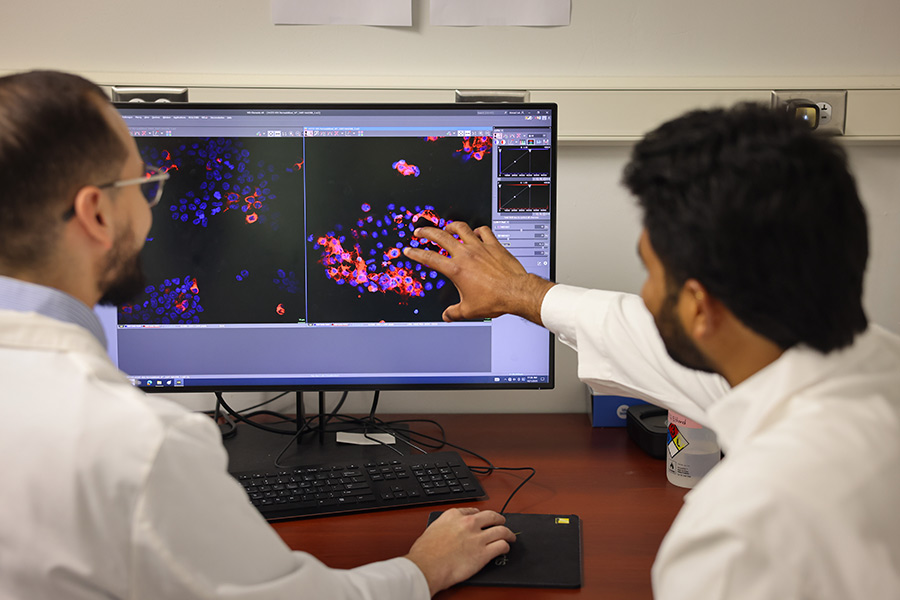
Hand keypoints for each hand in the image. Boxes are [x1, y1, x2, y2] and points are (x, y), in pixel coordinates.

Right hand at [403, 221, 554, 324]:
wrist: (516, 292)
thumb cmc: (494, 300)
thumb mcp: (469, 311)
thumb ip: (454, 312)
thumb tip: (447, 316)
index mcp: (456, 270)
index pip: (429, 258)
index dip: (415, 253)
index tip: (409, 250)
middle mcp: (466, 254)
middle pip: (440, 236)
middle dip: (426, 232)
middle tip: (419, 231)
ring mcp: (480, 247)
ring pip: (461, 228)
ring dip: (450, 226)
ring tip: (445, 227)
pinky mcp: (494, 245)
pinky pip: (483, 230)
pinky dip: (477, 229)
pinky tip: (475, 232)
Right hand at [405, 507, 515, 595]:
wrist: (426, 566)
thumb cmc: (425, 552)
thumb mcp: (432, 529)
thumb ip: (444, 527)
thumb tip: (448, 531)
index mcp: (454, 515)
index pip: (473, 511)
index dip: (481, 515)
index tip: (483, 518)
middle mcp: (468, 523)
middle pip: (492, 516)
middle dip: (499, 519)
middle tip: (502, 522)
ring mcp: (477, 537)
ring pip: (502, 530)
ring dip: (508, 533)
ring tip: (510, 536)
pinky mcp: (483, 553)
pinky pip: (501, 546)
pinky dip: (506, 546)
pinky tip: (505, 548)